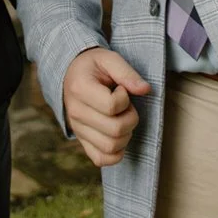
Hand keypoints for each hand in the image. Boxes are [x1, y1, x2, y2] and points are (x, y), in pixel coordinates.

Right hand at [63, 47, 150, 166]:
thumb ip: (127, 72)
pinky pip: (101, 159)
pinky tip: (119, 136)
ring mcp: (78, 129)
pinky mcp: (82, 141)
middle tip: (127, 105)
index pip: (111, 106)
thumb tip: (146, 90)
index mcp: (80, 88)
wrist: (71, 74)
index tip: (122, 89)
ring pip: (110, 147)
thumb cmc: (93, 66)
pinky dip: (116, 153)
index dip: (125, 98)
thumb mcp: (108, 58)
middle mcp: (76, 113)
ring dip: (126, 135)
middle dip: (131, 117)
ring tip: (122, 118)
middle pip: (115, 129)